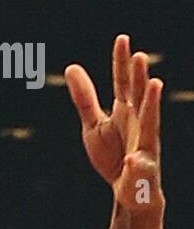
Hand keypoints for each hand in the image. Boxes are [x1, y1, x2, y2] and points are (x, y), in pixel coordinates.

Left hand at [65, 34, 162, 214]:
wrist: (129, 189)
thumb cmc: (114, 153)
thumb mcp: (94, 124)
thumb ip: (85, 98)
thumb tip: (72, 67)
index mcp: (126, 112)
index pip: (124, 83)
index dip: (122, 63)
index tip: (122, 39)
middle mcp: (139, 124)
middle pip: (139, 97)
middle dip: (140, 77)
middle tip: (140, 55)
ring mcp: (145, 146)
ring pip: (151, 124)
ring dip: (152, 104)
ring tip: (155, 84)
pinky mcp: (143, 170)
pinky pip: (140, 167)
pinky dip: (136, 164)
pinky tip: (130, 161)